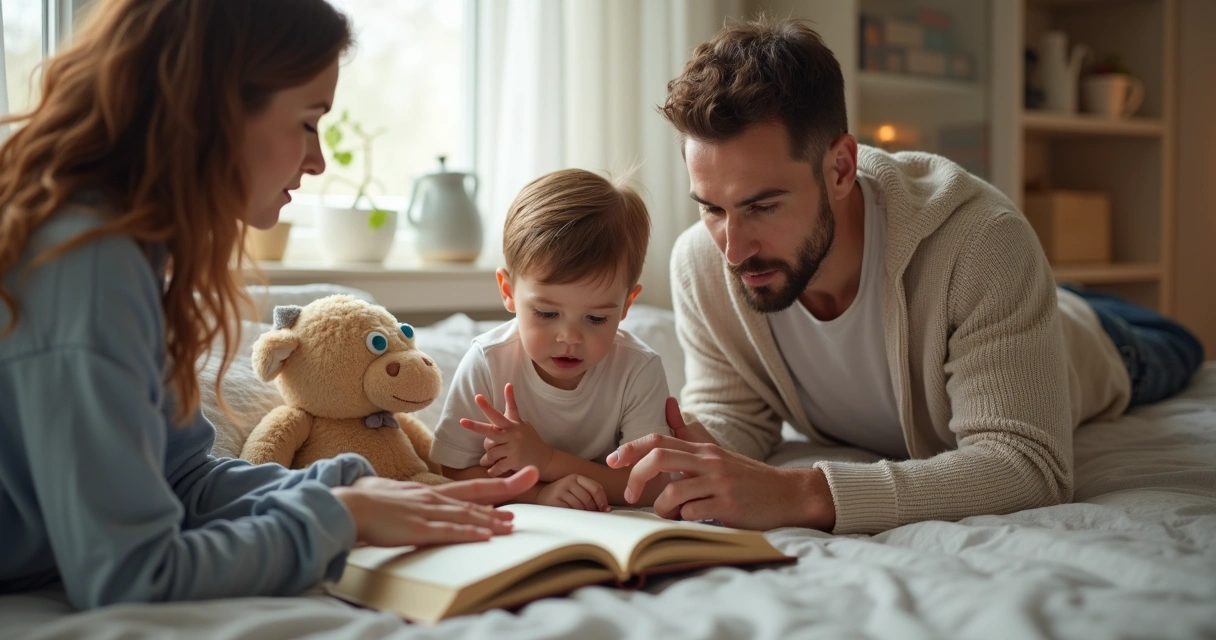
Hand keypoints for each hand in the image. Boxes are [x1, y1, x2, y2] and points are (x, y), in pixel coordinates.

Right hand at [332, 466, 539, 546]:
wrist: (348, 505)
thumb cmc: (368, 501)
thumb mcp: (397, 494)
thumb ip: (413, 498)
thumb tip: (418, 499)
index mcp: (432, 492)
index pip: (472, 487)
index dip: (499, 483)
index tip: (523, 476)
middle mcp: (435, 499)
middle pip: (477, 496)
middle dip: (507, 490)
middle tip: (532, 478)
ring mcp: (427, 512)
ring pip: (467, 515)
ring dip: (492, 519)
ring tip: (512, 522)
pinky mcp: (417, 529)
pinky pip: (447, 532)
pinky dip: (468, 533)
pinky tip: (484, 536)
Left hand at [460, 383, 554, 477]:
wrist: (546, 460)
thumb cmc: (530, 441)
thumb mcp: (522, 423)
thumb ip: (511, 410)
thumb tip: (507, 385)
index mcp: (514, 424)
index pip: (508, 408)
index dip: (503, 399)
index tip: (481, 396)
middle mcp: (513, 434)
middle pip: (490, 430)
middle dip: (475, 426)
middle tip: (462, 422)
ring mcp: (513, 448)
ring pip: (490, 453)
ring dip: (488, 459)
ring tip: (492, 459)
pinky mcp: (514, 461)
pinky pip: (496, 467)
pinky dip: (492, 470)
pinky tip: (492, 470)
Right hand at [536, 474, 609, 511]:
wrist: (540, 496)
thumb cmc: (562, 495)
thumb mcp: (575, 489)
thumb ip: (589, 494)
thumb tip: (606, 509)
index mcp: (576, 477)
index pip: (595, 488)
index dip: (602, 500)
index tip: (605, 510)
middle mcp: (568, 481)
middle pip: (588, 498)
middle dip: (593, 510)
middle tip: (593, 516)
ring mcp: (560, 490)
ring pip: (580, 506)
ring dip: (584, 514)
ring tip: (582, 517)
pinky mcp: (554, 500)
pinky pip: (570, 511)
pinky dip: (575, 516)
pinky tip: (574, 517)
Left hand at [605, 399, 835, 530]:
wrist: (787, 494)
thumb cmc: (746, 477)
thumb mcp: (717, 452)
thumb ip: (690, 432)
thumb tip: (669, 403)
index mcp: (702, 449)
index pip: (658, 439)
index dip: (630, 448)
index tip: (611, 461)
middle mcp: (709, 461)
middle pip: (659, 458)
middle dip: (636, 476)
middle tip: (629, 494)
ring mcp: (719, 483)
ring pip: (673, 491)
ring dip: (662, 508)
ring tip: (669, 515)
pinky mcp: (728, 506)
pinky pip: (693, 512)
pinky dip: (684, 519)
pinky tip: (691, 520)